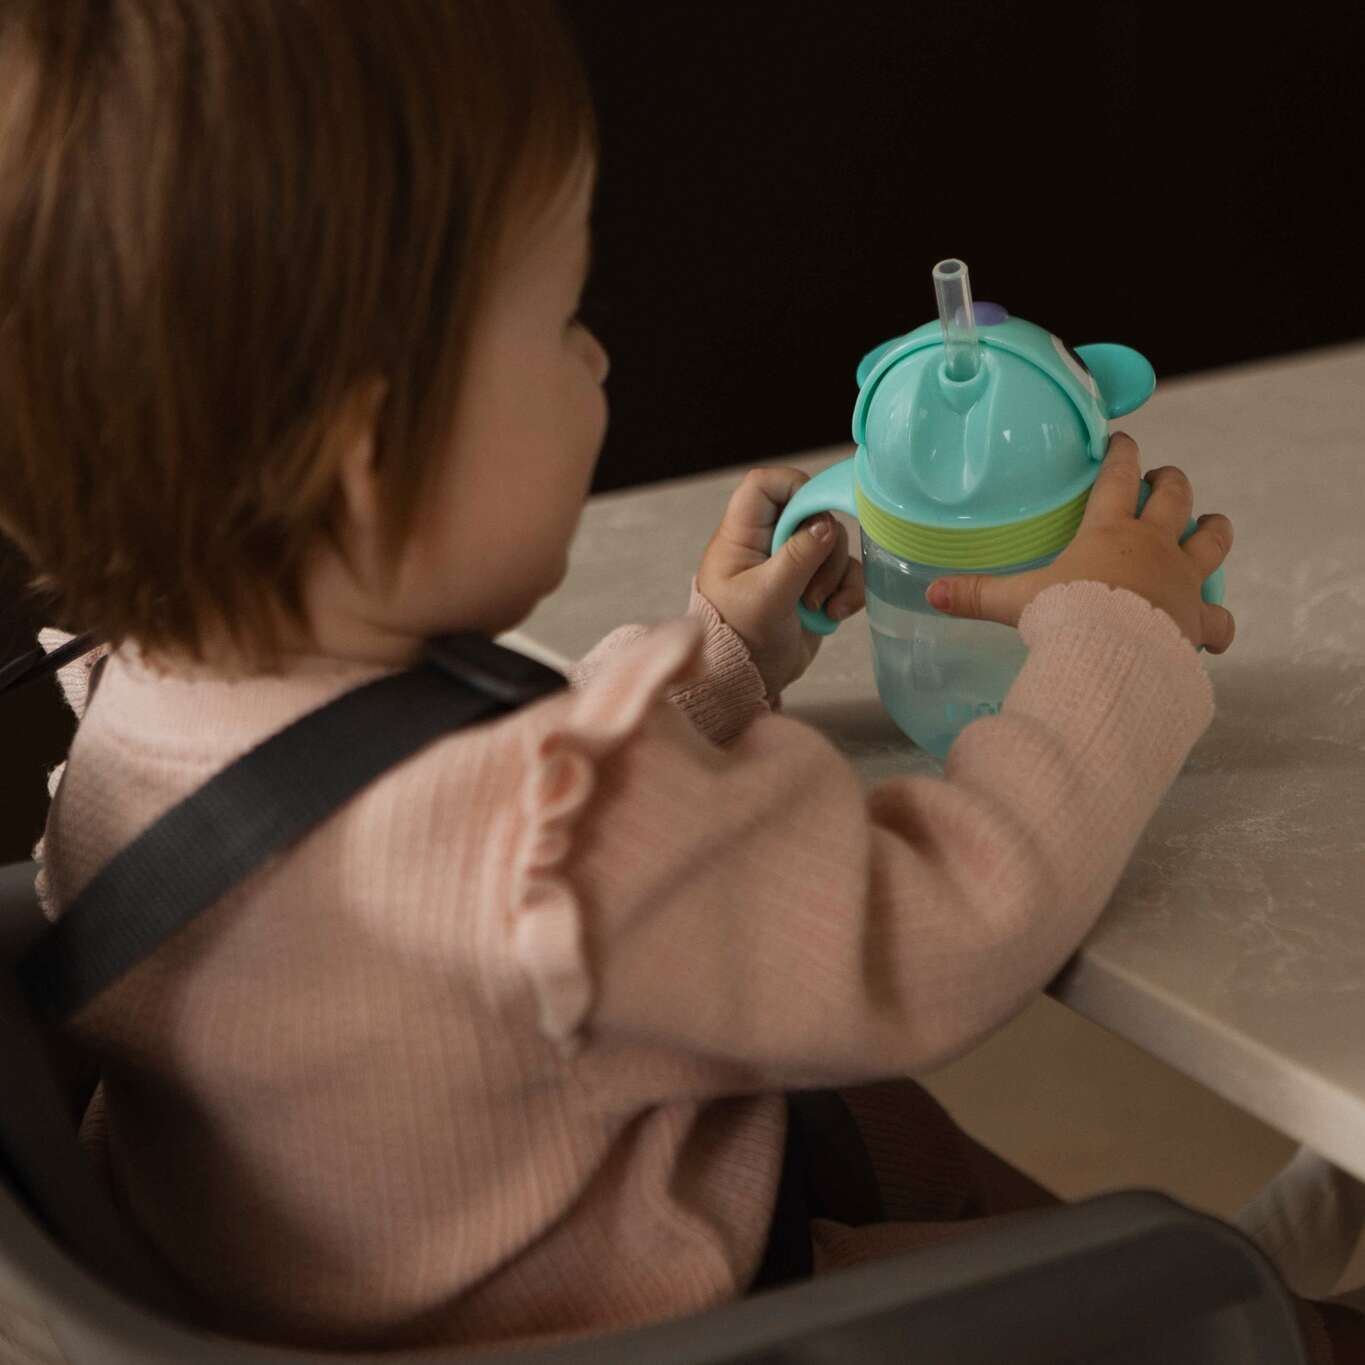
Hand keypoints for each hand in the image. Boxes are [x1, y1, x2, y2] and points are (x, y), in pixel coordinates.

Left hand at [697, 467, 864, 697]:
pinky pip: (846, 572)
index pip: (765, 485)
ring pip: (833, 544)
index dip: (794, 488)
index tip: (813, 518)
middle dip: (823, 550)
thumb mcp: (766, 597)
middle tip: (810, 585)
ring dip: (834, 577)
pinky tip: (833, 614)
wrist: (746, 683)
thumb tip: (826, 524)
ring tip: (816, 607)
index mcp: (741, 537)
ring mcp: (792, 564)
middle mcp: (767, 543)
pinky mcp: (814, 586)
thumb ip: (796, 557)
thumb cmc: (738, 641)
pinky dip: (847, 592)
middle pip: (811, 514)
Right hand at [927, 433, 1235, 651]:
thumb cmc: (1065, 618)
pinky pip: (1220, 619)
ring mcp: (1183, 580)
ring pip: (1213, 541)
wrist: (1111, 657)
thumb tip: (932, 593)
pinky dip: (1218, 623)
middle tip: (1163, 479)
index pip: (1119, 475)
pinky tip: (1212, 629)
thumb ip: (976, 594)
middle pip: (1176, 496)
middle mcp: (1153, 545)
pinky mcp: (1199, 619)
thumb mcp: (1016, 602)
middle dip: (1171, 482)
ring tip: (1210, 526)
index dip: (1122, 453)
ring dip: (1213, 531)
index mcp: (1110, 530)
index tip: (1122, 440)